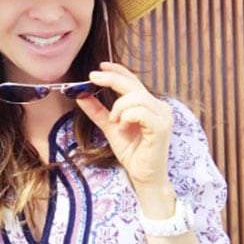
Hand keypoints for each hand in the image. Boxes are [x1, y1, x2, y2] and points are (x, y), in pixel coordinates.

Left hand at [75, 62, 173, 187]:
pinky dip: (126, 117)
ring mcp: (163, 116)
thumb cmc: (133, 153)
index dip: (118, 70)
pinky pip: (140, 112)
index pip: (134, 81)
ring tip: (114, 121)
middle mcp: (160, 107)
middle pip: (133, 84)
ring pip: (136, 97)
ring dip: (118, 107)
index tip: (100, 67)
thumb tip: (81, 95)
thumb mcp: (110, 128)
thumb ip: (98, 111)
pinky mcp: (161, 127)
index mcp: (150, 105)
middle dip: (111, 79)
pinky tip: (123, 128)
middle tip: (93, 78)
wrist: (144, 177)